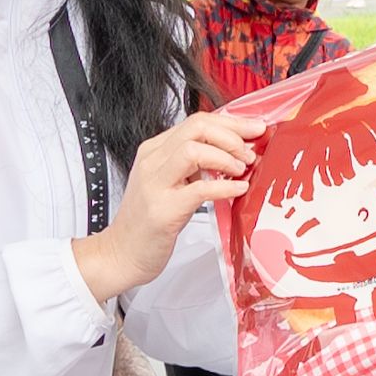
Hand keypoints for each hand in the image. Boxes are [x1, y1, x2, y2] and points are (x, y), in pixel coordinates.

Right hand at [75, 105, 264, 299]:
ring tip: (241, 171)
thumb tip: (232, 152)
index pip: (196, 122)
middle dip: (232, 135)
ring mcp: (155, 185)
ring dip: (226, 157)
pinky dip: (225, 187)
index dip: (230, 123)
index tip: (253, 129)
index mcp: (154, 150)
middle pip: (196, 128)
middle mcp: (152, 162)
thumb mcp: (168, 182)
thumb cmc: (148, 221)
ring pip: (194, 151)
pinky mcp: (163, 211)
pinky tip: (238, 190)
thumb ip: (193, 164)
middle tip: (249, 152)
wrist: (122, 253)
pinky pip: (200, 189)